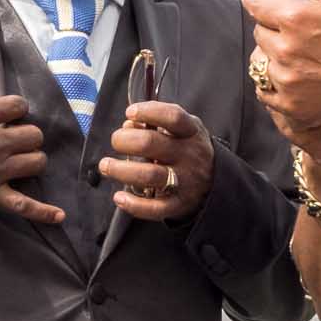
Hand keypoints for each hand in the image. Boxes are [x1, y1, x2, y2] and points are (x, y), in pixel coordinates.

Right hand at [0, 94, 62, 225]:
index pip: (17, 106)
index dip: (16, 109)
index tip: (10, 114)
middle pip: (34, 135)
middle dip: (27, 136)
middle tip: (15, 140)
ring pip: (36, 162)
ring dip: (32, 160)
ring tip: (22, 161)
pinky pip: (24, 205)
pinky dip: (43, 212)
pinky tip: (59, 215)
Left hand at [98, 101, 215, 220]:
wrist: (215, 183)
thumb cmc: (186, 149)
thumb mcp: (181, 130)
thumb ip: (156, 123)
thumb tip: (129, 124)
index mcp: (191, 132)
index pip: (173, 117)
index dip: (149, 112)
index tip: (130, 112)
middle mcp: (189, 156)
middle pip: (151, 144)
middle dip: (125, 140)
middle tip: (116, 141)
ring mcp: (184, 181)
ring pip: (149, 175)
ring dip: (121, 170)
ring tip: (106, 166)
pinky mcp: (178, 204)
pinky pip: (155, 208)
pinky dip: (134, 205)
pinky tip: (119, 197)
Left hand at [242, 0, 320, 131]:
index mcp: (295, 17)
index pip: (256, 6)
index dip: (257, 1)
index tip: (257, 0)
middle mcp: (285, 49)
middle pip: (259, 34)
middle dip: (272, 28)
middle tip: (296, 30)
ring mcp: (287, 80)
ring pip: (260, 63)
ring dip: (273, 56)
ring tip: (299, 54)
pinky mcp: (292, 105)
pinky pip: (266, 92)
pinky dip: (275, 83)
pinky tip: (295, 77)